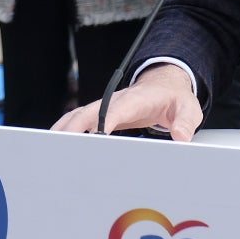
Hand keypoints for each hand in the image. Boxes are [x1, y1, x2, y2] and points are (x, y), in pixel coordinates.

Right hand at [52, 64, 201, 138]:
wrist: (165, 86)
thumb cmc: (174, 99)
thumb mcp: (188, 108)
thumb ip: (186, 122)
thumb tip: (181, 137)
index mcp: (136, 99)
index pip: (116, 108)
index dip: (104, 121)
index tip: (95, 135)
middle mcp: (115, 101)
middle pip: (88, 113)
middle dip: (73, 129)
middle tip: (62, 150)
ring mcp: (104, 107)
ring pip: (77, 117)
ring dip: (63, 132)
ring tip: (51, 153)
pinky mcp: (99, 115)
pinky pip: (77, 122)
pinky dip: (65, 133)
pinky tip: (56, 149)